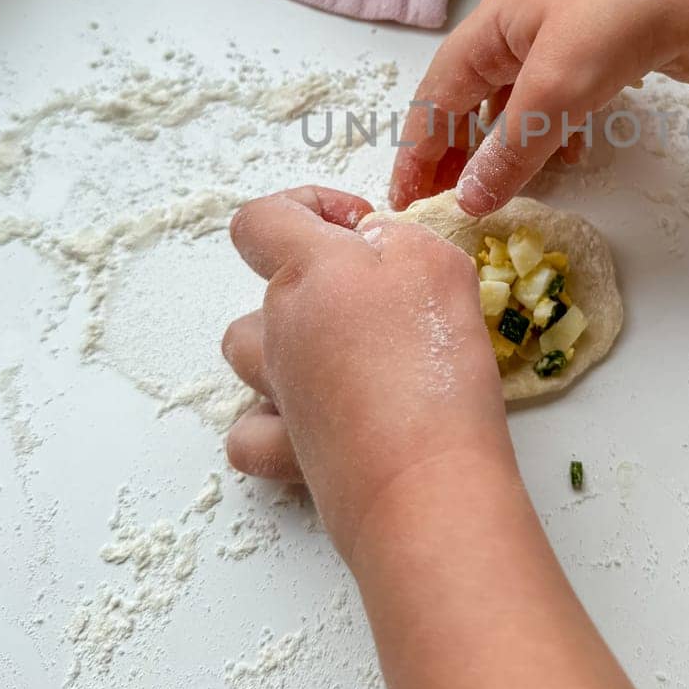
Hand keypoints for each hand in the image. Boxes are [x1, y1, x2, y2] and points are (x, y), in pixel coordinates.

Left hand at [222, 186, 513, 558]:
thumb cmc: (435, 365)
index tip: (358, 228)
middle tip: (387, 305)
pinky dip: (271, 421)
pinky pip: (252, 429)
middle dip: (322, 284)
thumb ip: (400, 238)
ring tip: (350, 358)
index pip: (262, 219)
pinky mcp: (284, 453)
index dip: (305, 208)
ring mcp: (277, 392)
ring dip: (287, 345)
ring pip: (249, 352)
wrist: (424, 481)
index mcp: (309, 270)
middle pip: (268, 286)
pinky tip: (313, 420)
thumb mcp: (440, 264)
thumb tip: (374, 243)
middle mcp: (279, 327)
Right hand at [390, 0, 688, 214]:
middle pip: (470, 97)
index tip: (405, 201)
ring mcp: (566, 40)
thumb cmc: (621, 25)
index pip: (436, 95)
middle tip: (447, 203)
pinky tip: (573, 160)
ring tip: (502, 189)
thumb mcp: (553, 94)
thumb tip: (468, 201)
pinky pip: (561, 103)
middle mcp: (521, 28)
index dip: (417, 151)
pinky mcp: (607, 56)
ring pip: (518, 102)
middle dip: (456, 151)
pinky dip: (556, 135)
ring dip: (506, 147)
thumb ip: (508, 152)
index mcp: (494, 25)